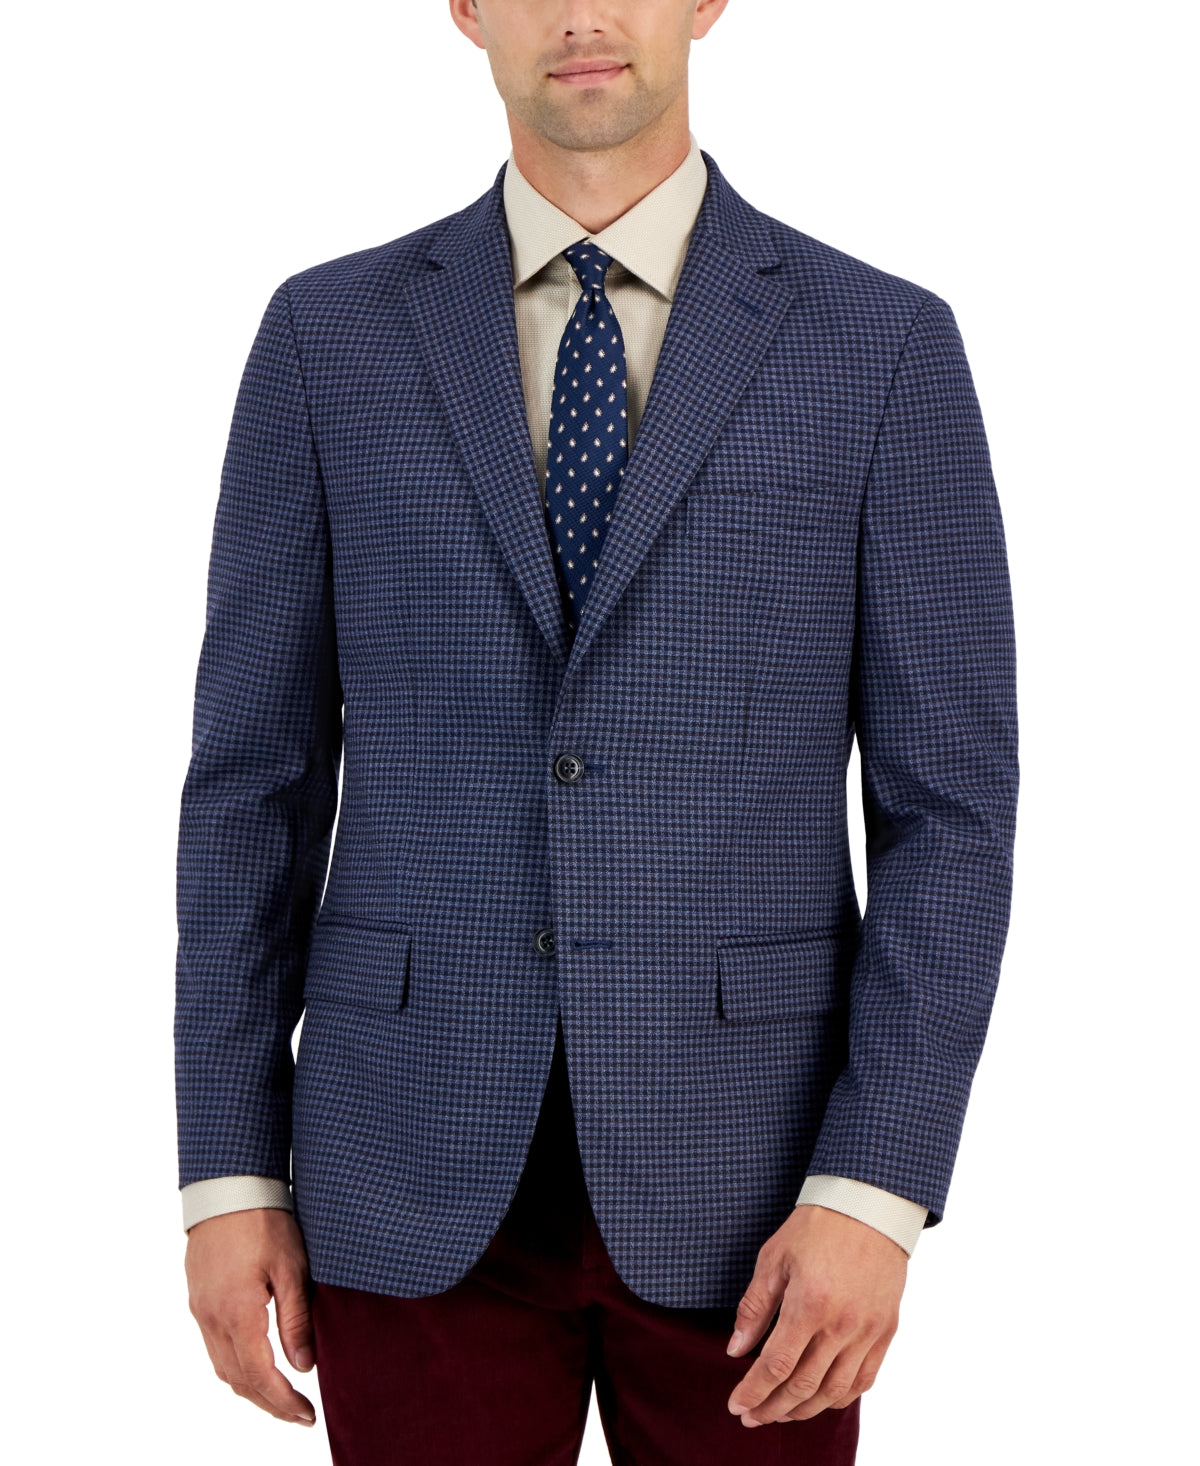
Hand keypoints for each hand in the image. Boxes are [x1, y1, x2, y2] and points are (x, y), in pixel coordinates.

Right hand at [184, 1207, 316, 1425]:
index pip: (259, 1376)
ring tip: (282, 1397)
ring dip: (251, 1389)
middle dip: (269, 1404)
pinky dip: (237, 1367)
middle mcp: (212, 1317)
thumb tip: (305, 1366)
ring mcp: (201, 1309)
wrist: (228, 1186)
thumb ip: (297, 1320)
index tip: (308, 1415)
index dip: (283, 1402)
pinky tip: (257, 1365)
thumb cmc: (264, 1220)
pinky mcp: (199, 1298)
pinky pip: (215, 1347)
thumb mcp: (292, 1267)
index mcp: (237, 1312)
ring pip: (223, 1367)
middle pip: (237, 1380)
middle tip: (299, 1415)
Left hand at [726, 1203, 906, 1426]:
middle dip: (772, 1408)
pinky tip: (820, 1399)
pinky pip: (864, 1380)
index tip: (735, 1405)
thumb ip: (754, 1308)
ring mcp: (868, 1331)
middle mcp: (842, 1325)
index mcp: (810, 1305)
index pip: (775, 1366)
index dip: (753, 1391)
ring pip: (834, 1392)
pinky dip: (840, 1398)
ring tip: (780, 1413)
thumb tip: (735, 1350)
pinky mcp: (886, 1331)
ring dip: (804, 1410)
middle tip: (752, 1417)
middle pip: (803, 1387)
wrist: (868, 1207)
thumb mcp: (774, 1259)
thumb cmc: (817, 1227)